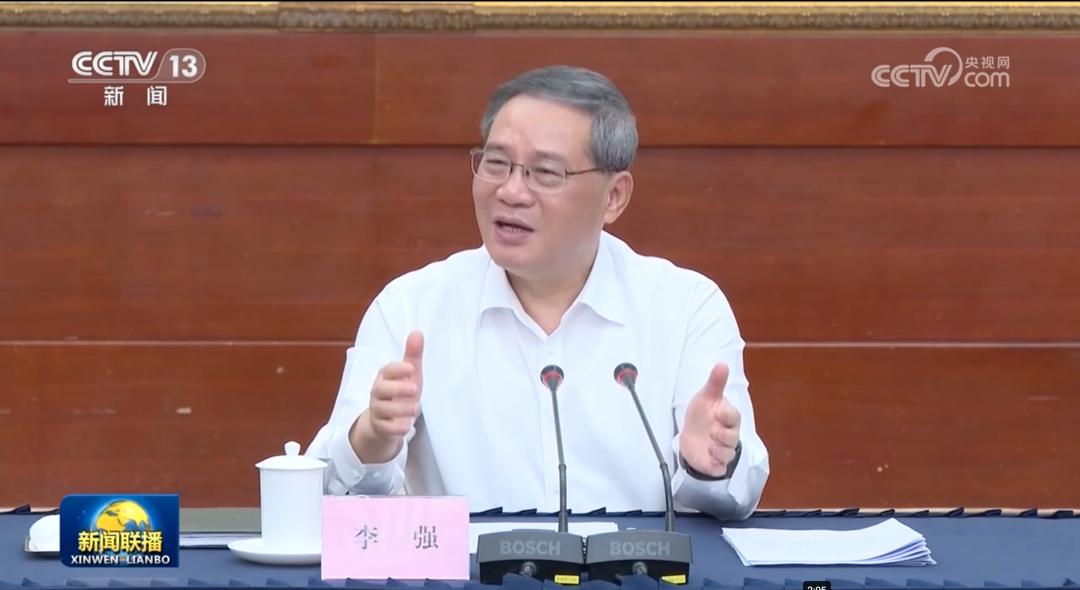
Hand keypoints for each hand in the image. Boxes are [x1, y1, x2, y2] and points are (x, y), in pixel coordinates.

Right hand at [350, 331, 423, 462]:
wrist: (386, 421)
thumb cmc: (400, 392)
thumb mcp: (410, 375)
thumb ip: (413, 355)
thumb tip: (417, 332)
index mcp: (385, 377)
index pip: (386, 370)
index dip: (397, 369)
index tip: (411, 367)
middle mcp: (378, 393)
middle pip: (380, 389)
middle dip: (397, 389)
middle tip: (414, 388)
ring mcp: (378, 411)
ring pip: (383, 410)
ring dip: (399, 409)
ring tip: (415, 407)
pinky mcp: (381, 428)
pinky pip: (385, 429)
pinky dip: (395, 428)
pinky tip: (406, 427)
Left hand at [678, 363, 740, 477]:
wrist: (691, 437)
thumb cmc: (702, 416)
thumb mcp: (706, 397)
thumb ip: (715, 383)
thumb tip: (722, 364)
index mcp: (729, 418)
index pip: (734, 417)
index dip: (726, 415)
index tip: (715, 412)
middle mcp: (729, 435)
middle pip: (732, 438)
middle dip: (722, 435)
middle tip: (711, 430)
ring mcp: (723, 450)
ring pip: (728, 453)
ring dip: (718, 449)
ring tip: (709, 444)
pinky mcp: (715, 464)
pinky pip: (720, 467)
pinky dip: (715, 464)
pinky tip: (709, 458)